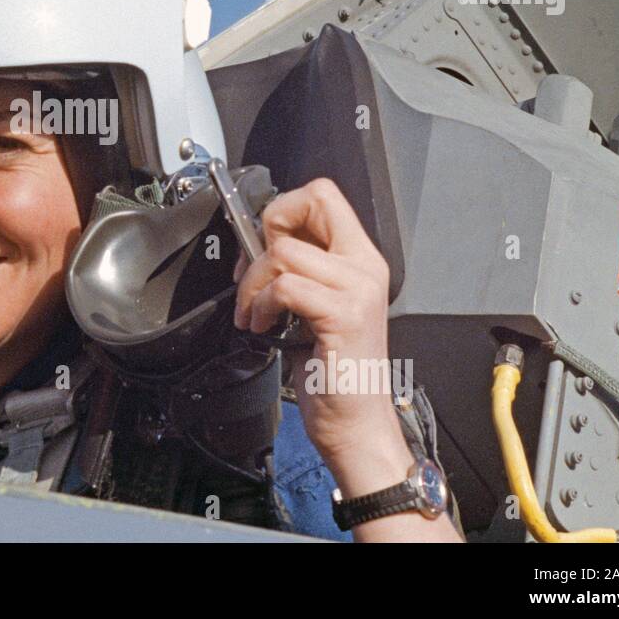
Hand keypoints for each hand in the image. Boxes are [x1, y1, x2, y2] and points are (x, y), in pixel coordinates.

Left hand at [231, 177, 398, 461]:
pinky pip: (285, 286)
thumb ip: (301, 269)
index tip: (266, 242)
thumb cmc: (333, 371)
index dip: (286, 208)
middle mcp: (365, 266)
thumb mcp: (316, 307)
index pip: (324, 194)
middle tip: (255, 271)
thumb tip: (259, 239)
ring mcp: (357, 289)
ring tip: (254, 312)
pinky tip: (262, 327)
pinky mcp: (343, 314)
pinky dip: (260, 305)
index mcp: (360, 259)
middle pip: (312, 200)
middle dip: (268, 229)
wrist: (356, 423)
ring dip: (253, 283)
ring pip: (284, 252)